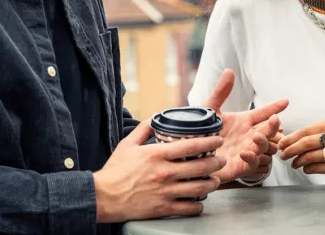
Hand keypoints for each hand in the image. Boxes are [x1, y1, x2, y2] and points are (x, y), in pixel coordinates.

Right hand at [94, 120, 225, 222]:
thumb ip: (144, 128)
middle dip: (217, 163)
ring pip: (200, 188)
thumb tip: (156, 117)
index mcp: (157, 155)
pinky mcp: (163, 208)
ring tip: (214, 180)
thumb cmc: (115, 171)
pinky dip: (199, 204)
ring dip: (212, 183)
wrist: (102, 197)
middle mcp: (165, 173)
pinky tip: (200, 200)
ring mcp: (165, 192)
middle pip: (202, 167)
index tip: (218, 140)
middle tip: (221, 160)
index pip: (192, 145)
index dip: (210, 142)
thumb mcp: (127, 144)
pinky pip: (189, 208)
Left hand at [201, 69, 288, 182]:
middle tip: (275, 120)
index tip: (285, 101)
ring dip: (264, 142)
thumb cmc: (200, 131)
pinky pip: (253, 164)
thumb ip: (221, 92)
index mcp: (243, 121)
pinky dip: (252, 158)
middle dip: (274, 126)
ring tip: (257, 136)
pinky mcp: (239, 167)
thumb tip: (229, 71)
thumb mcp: (210, 109)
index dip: (274, 106)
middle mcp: (248, 136)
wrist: (189, 153)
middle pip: (269, 131)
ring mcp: (246, 151)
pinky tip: (245, 151)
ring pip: (265, 148)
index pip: (263, 113)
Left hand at [278, 119, 324, 173]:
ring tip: (294, 164)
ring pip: (312, 157)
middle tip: (283, 155)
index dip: (292, 138)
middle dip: (291, 149)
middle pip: (307, 143)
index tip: (282, 143)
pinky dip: (311, 169)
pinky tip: (306, 169)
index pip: (307, 131)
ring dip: (299, 161)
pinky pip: (321, 169)